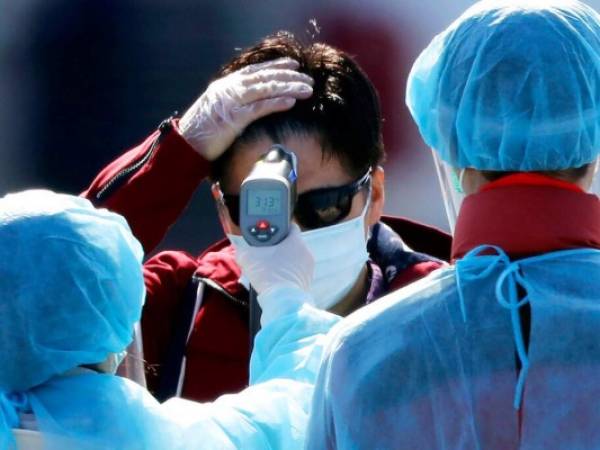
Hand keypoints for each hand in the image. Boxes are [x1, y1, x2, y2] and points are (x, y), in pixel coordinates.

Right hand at [179, 58, 313, 160]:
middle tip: (308, 78)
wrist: (184, 145)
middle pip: (264, 77)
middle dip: (289, 76)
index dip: (276, 66)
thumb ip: (234, 103)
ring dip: (289, 87)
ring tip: (307, 88)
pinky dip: (276, 102)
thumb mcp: (217, 110)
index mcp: (225, 85)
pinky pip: (259, 107)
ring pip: (266, 89)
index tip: (294, 64)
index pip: (255, 70)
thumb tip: (251, 103)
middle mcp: (229, 89)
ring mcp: (231, 102)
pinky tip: (291, 101)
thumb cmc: (201, 133)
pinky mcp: (233, 118)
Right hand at [233, 224, 313, 296]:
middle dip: (276, 247)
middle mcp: (306, 253)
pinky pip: (294, 273)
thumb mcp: (248, 257)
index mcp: (296, 241)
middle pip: (289, 244)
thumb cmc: (269, 276)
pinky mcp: (306, 282)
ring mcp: (308, 269)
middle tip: (263, 253)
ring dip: (280, 261)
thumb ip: (243, 248)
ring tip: (266, 268)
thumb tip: (240, 249)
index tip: (266, 233)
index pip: (289, 226)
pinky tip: (273, 280)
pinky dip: (285, 274)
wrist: (282, 302)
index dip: (276, 228)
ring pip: (292, 259)